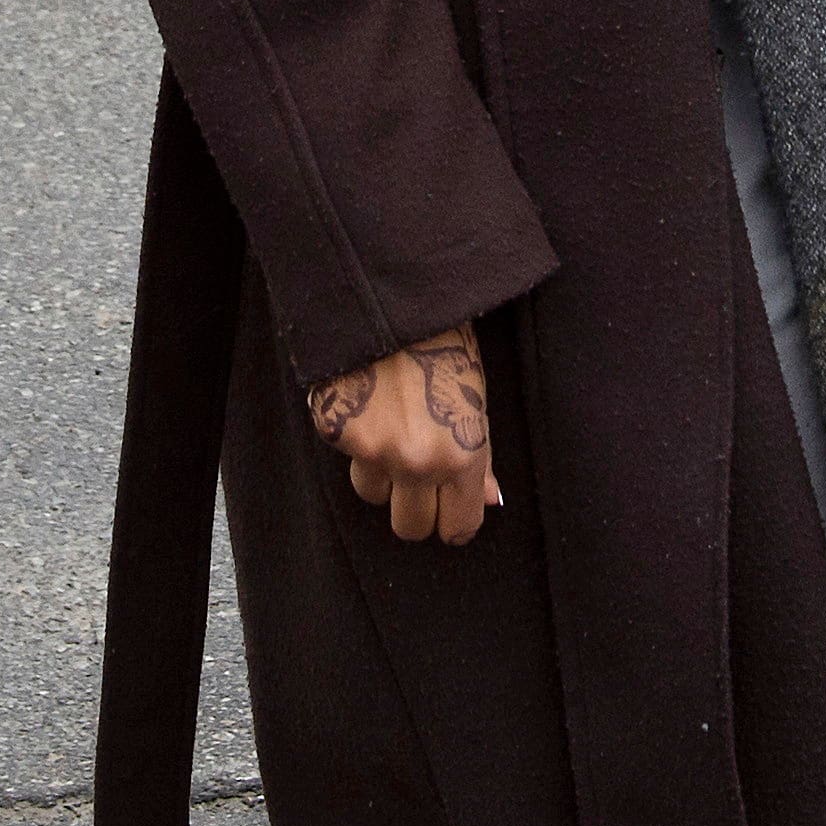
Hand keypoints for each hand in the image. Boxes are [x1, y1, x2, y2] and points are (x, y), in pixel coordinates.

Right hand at [307, 323, 498, 543]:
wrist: (393, 297)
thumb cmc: (445, 344)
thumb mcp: (475, 401)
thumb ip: (479, 459)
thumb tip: (488, 501)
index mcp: (462, 454)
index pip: (458, 526)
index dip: (454, 520)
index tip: (449, 511)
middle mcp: (417, 461)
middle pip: (411, 528)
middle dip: (415, 508)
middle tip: (416, 476)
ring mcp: (372, 449)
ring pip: (373, 494)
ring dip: (380, 472)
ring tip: (391, 424)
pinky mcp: (337, 431)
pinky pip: (348, 457)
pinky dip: (356, 438)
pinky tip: (369, 401)